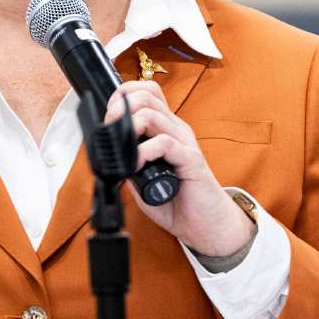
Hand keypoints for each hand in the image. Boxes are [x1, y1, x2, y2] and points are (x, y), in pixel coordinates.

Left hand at [104, 81, 253, 256]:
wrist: (208, 225)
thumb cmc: (179, 201)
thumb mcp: (144, 179)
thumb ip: (130, 162)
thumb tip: (111, 154)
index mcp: (166, 129)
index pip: (148, 93)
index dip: (124, 95)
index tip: (110, 114)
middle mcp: (176, 130)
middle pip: (147, 96)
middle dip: (120, 107)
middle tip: (110, 127)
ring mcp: (184, 143)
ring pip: (152, 115)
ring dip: (128, 125)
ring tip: (120, 145)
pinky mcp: (190, 160)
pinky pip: (165, 143)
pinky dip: (144, 150)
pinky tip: (136, 164)